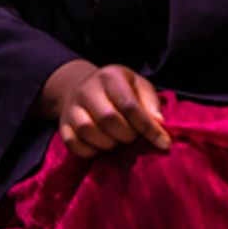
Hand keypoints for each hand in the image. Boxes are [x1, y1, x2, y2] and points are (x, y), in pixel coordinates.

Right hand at [37, 59, 170, 157]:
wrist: (83, 87)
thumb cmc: (119, 90)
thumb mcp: (138, 86)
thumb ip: (150, 103)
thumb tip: (159, 123)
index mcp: (109, 76)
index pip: (130, 105)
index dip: (148, 127)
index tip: (164, 144)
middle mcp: (87, 89)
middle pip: (108, 119)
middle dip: (127, 135)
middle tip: (132, 137)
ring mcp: (71, 107)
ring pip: (87, 131)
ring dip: (108, 144)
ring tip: (116, 141)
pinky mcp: (62, 124)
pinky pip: (73, 144)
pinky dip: (89, 151)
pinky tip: (100, 147)